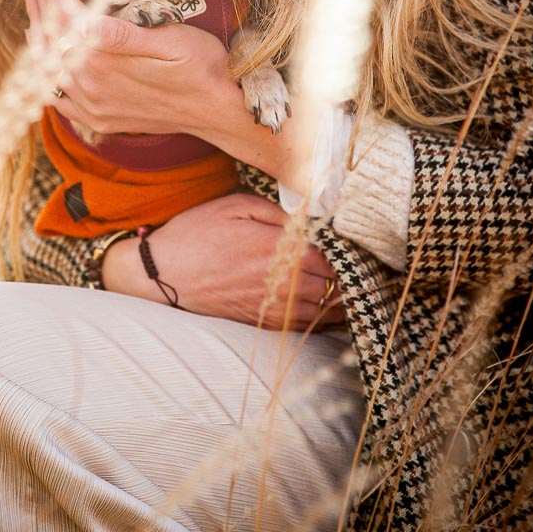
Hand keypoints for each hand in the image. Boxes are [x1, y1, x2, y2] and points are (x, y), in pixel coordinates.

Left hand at [22, 0, 300, 184]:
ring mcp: (93, 105)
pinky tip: (44, 58)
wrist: (220, 110)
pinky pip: (59, 98)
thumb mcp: (172, 41)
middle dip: (39, 2)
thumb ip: (124, 35)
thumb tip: (84, 23)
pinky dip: (46, 74)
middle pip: (51, 37)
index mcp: (106, 60)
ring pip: (48, 66)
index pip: (65, 12)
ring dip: (38, 33)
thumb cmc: (202, 67)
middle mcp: (92, 85)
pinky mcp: (99, 116)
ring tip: (34, 6)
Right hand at [102, 192, 344, 331]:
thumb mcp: (237, 206)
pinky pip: (303, 325)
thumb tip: (309, 220)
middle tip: (369, 274)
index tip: (363, 251)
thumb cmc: (198, 233)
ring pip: (324, 311)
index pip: (335, 258)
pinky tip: (330, 310)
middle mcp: (284, 282)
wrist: (163, 273)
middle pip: (335, 287)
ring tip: (359, 293)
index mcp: (283, 250)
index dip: (351, 255)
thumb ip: (279, 213)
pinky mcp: (261, 320)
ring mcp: (273, 306)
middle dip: (352, 281)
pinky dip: (322, 319)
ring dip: (343, 303)